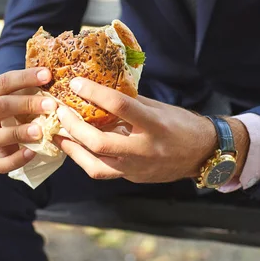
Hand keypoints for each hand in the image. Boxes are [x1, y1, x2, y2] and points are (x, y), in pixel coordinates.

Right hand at [0, 68, 57, 172]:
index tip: (48, 75)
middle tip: (51, 104)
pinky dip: (16, 159)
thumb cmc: (27, 102)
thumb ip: (39, 83)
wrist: (22, 125)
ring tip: (40, 130)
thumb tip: (64, 72)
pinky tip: (33, 152)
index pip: (2, 82)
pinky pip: (0, 164)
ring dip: (17, 133)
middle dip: (26, 104)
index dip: (25, 78)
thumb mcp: (29, 89)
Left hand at [53, 77, 224, 183]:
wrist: (203, 154)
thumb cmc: (181, 125)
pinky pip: (102, 170)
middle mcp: (145, 149)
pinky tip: (74, 147)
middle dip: (74, 127)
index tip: (76, 83)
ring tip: (57, 133)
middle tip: (59, 112)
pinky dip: (84, 159)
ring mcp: (137, 168)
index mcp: (155, 125)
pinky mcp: (132, 177)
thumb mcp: (158, 107)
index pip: (120, 106)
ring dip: (72, 148)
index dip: (95, 93)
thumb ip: (131, 102)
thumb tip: (100, 91)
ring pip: (95, 165)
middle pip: (100, 142)